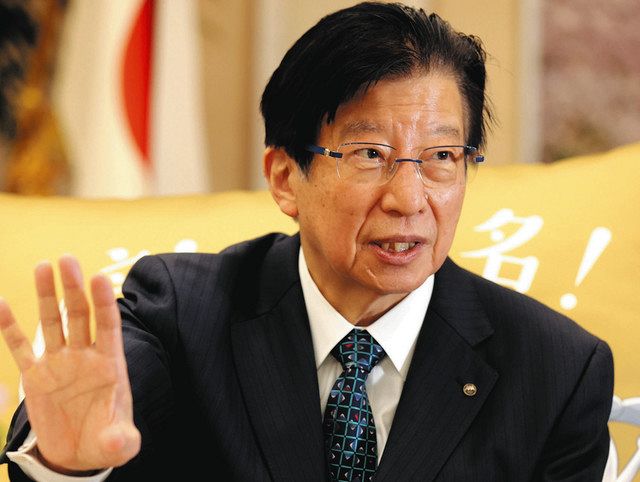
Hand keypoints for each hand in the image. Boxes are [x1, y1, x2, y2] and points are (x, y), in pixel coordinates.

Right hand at [0, 255, 139, 472]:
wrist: (78, 453)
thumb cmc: (104, 440)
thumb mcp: (118, 443)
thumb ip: (121, 440)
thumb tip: (117, 442)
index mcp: (109, 363)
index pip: (107, 325)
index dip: (103, 302)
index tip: (98, 277)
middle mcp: (84, 356)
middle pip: (79, 315)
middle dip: (73, 288)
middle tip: (67, 260)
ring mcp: (59, 362)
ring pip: (52, 321)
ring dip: (48, 295)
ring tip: (43, 266)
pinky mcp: (35, 375)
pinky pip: (19, 347)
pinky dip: (9, 327)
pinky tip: (1, 304)